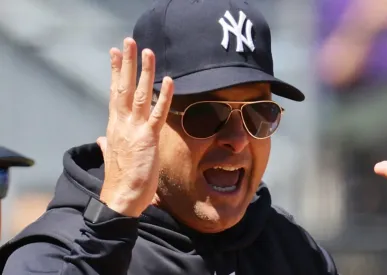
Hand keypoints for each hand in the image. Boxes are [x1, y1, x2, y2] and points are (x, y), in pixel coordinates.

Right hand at [96, 37, 173, 217]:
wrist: (121, 198)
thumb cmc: (119, 179)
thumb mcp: (110, 156)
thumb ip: (105, 144)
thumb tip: (100, 139)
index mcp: (114, 125)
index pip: (114, 92)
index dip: (116, 72)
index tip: (115, 53)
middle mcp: (121, 123)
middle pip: (124, 86)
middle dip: (127, 63)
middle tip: (130, 41)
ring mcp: (134, 129)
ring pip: (140, 94)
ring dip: (145, 71)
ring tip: (148, 51)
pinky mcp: (148, 138)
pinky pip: (157, 113)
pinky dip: (164, 96)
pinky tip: (169, 79)